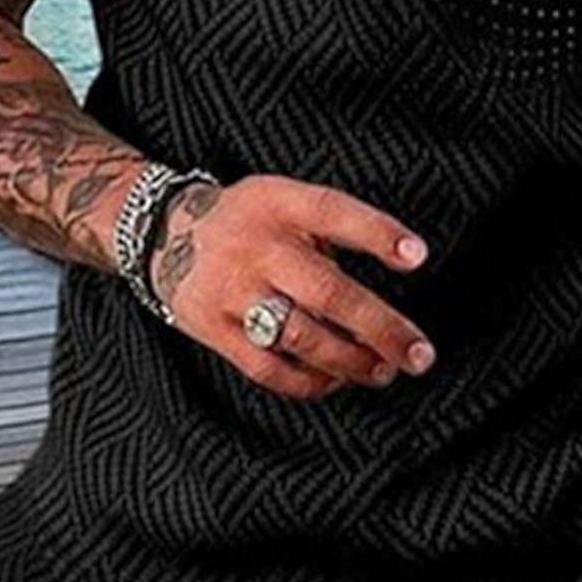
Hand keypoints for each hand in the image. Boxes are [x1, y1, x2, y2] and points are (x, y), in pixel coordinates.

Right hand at [145, 173, 435, 399]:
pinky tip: (336, 381)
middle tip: (419, 353)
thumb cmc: (247, 220)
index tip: (418, 256)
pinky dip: (309, 382)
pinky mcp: (213, 329)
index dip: (377, 233)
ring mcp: (231, 290)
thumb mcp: (282, 200)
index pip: (333, 212)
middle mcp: (256, 247)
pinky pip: (268, 368)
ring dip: (351, 361)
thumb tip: (386, 286)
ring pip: (301, 337)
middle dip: (381, 327)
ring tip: (383, 370)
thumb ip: (326, 232)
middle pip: (327, 291)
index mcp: (279, 204)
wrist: (162, 231)